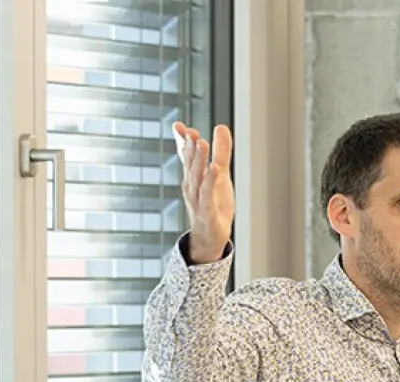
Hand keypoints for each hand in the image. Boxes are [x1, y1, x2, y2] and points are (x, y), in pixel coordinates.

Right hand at [173, 122, 232, 263]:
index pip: (186, 156)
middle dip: (190, 147)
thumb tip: (221, 127)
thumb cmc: (213, 205)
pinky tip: (215, 171)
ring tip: (202, 143)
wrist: (210, 237)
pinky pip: (208, 196)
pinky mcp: (207, 213)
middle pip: (191, 164)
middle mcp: (192, 187)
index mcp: (193, 177)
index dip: (182, 141)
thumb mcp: (220, 175)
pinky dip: (210, 183)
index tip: (178, 126)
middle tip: (192, 131)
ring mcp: (198, 200)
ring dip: (198, 161)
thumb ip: (221, 152)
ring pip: (197, 178)